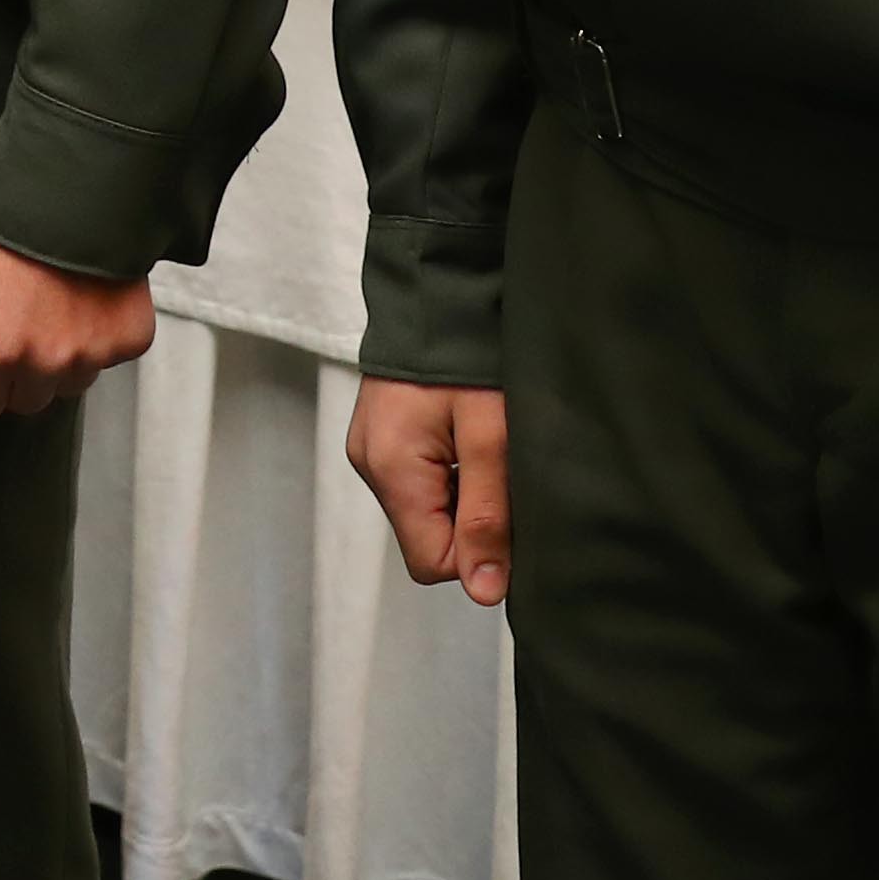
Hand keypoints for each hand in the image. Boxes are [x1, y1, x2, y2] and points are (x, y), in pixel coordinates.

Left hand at [0, 219, 154, 417]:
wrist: (69, 191)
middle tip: (15, 319)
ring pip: (65, 386)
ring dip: (55, 360)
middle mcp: (45, 362)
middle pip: (23, 402)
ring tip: (50, 307)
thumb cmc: (1, 231)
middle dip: (13, 372)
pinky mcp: (128, 341)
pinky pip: (105, 362)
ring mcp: (91, 354)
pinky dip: (94, 340)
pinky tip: (82, 303)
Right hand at [346, 377, 510, 603]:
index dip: (478, 551)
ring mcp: (372, 450)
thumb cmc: (470, 355)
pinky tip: (468, 439)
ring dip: (464, 496)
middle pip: (428, 538)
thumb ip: (487, 514)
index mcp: (392, 469)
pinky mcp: (381, 438)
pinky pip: (418, 483)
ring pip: (426, 512)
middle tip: (500, 470)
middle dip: (473, 519)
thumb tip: (483, 590)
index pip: (433, 562)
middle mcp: (371, 466)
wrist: (441, 289)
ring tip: (486, 448)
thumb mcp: (492, 435)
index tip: (508, 509)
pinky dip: (450, 475)